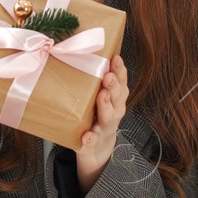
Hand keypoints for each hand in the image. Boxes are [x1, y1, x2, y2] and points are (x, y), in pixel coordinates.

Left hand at [75, 56, 128, 191]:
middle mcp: (115, 110)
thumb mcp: (100, 95)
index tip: (116, 58)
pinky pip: (94, 140)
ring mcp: (106, 126)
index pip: (121, 80)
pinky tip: (87, 136)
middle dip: (113, 85)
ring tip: (102, 97)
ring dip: (106, 106)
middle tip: (107, 76)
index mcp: (117, 96)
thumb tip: (76, 52)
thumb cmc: (97, 113)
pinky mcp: (95, 141)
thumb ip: (95, 79)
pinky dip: (91, 138)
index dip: (120, 70)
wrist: (99, 146)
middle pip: (117, 96)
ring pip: (109, 116)